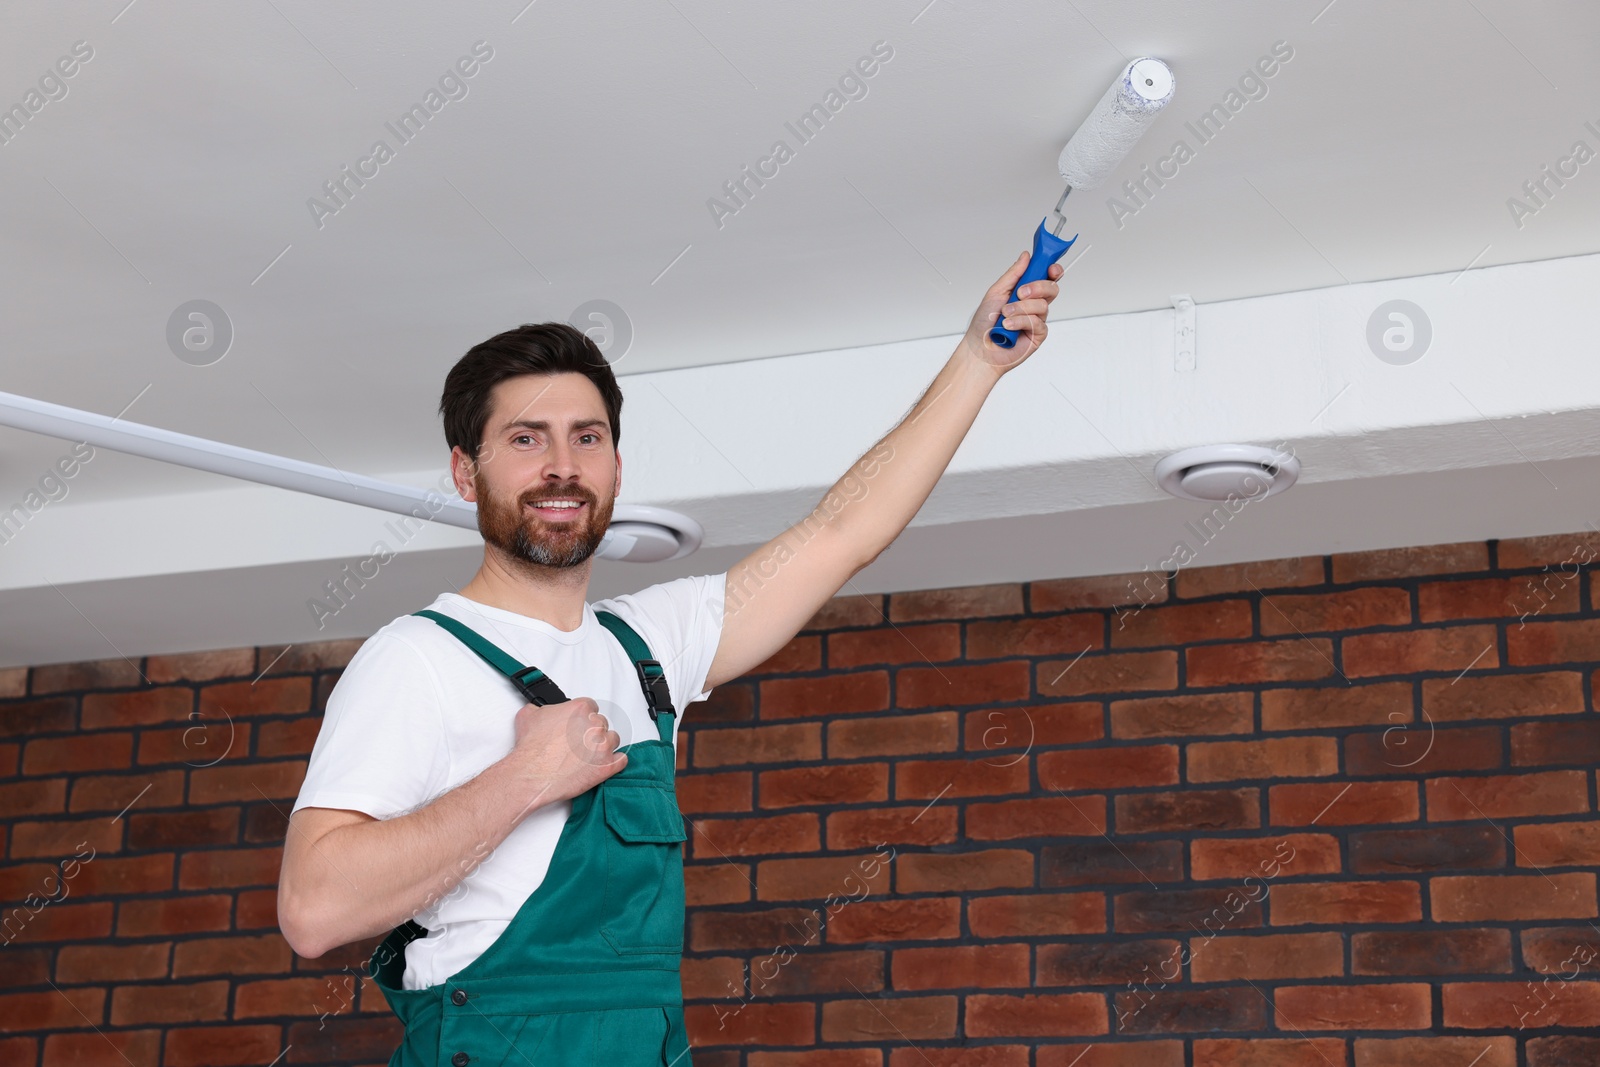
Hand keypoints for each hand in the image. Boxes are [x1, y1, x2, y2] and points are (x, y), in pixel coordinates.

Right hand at [508, 697, 626, 810]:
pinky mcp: (607, 766)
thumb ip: (543, 708)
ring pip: (613, 740)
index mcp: (581, 709)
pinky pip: (622, 760)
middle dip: (591, 732)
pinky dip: (615, 762)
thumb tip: (543, 710)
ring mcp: (603, 746)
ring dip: (603, 745)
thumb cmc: (531, 749)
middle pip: (602, 723)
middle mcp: (595, 725)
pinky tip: (604, 763)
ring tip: (589, 754)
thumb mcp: (529, 715)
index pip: (591, 707)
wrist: (531, 774)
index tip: (578, 725)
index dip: (583, 718)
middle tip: (579, 742)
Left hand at [959, 252, 1065, 371]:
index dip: (1052, 270)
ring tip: (1005, 314)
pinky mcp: (1038, 335)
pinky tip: (1009, 326)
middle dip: (1038, 287)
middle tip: (1021, 292)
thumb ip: (1014, 274)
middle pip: (1051, 288)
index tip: (1050, 267)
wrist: (979, 348)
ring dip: (1021, 308)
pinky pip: (1037, 322)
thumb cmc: (984, 323)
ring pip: (1042, 305)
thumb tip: (1025, 256)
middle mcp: (1033, 305)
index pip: (1046, 277)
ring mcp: (1037, 320)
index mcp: (1025, 292)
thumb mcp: (996, 292)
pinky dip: (1021, 321)